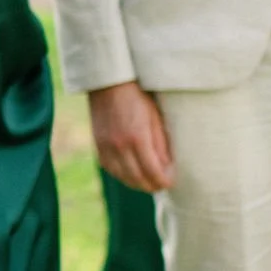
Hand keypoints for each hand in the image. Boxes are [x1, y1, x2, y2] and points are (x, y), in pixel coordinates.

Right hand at [89, 79, 173, 193]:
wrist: (109, 84)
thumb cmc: (137, 97)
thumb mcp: (155, 119)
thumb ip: (161, 145)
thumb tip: (167, 169)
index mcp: (137, 138)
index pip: (152, 172)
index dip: (164, 181)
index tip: (171, 182)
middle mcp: (119, 147)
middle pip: (138, 179)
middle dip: (153, 186)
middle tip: (163, 184)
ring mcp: (106, 148)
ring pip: (124, 178)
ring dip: (138, 183)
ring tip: (150, 182)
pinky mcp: (98, 147)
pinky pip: (112, 170)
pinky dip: (124, 176)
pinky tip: (133, 174)